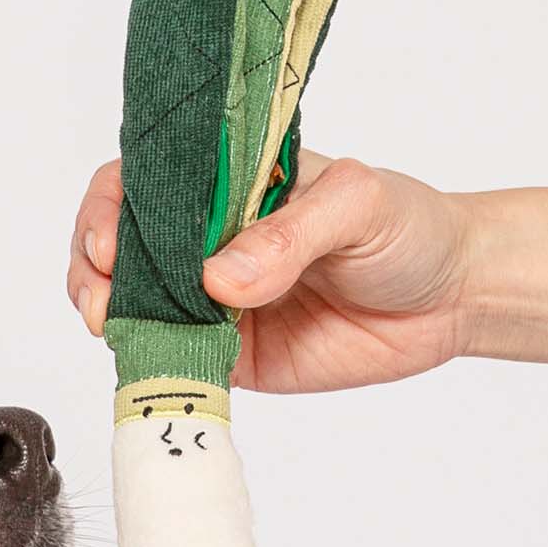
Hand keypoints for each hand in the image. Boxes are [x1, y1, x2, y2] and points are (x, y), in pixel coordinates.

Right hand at [66, 152, 478, 392]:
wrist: (454, 300)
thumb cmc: (410, 229)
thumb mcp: (359, 204)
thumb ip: (290, 235)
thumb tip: (220, 281)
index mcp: (230, 184)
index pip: (145, 180)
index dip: (111, 207)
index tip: (111, 243)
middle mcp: (207, 239)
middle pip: (118, 246)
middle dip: (93, 270)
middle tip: (104, 300)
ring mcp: (210, 299)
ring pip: (132, 306)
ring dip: (112, 318)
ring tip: (117, 330)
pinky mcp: (227, 354)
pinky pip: (173, 359)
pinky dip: (152, 365)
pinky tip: (154, 364)